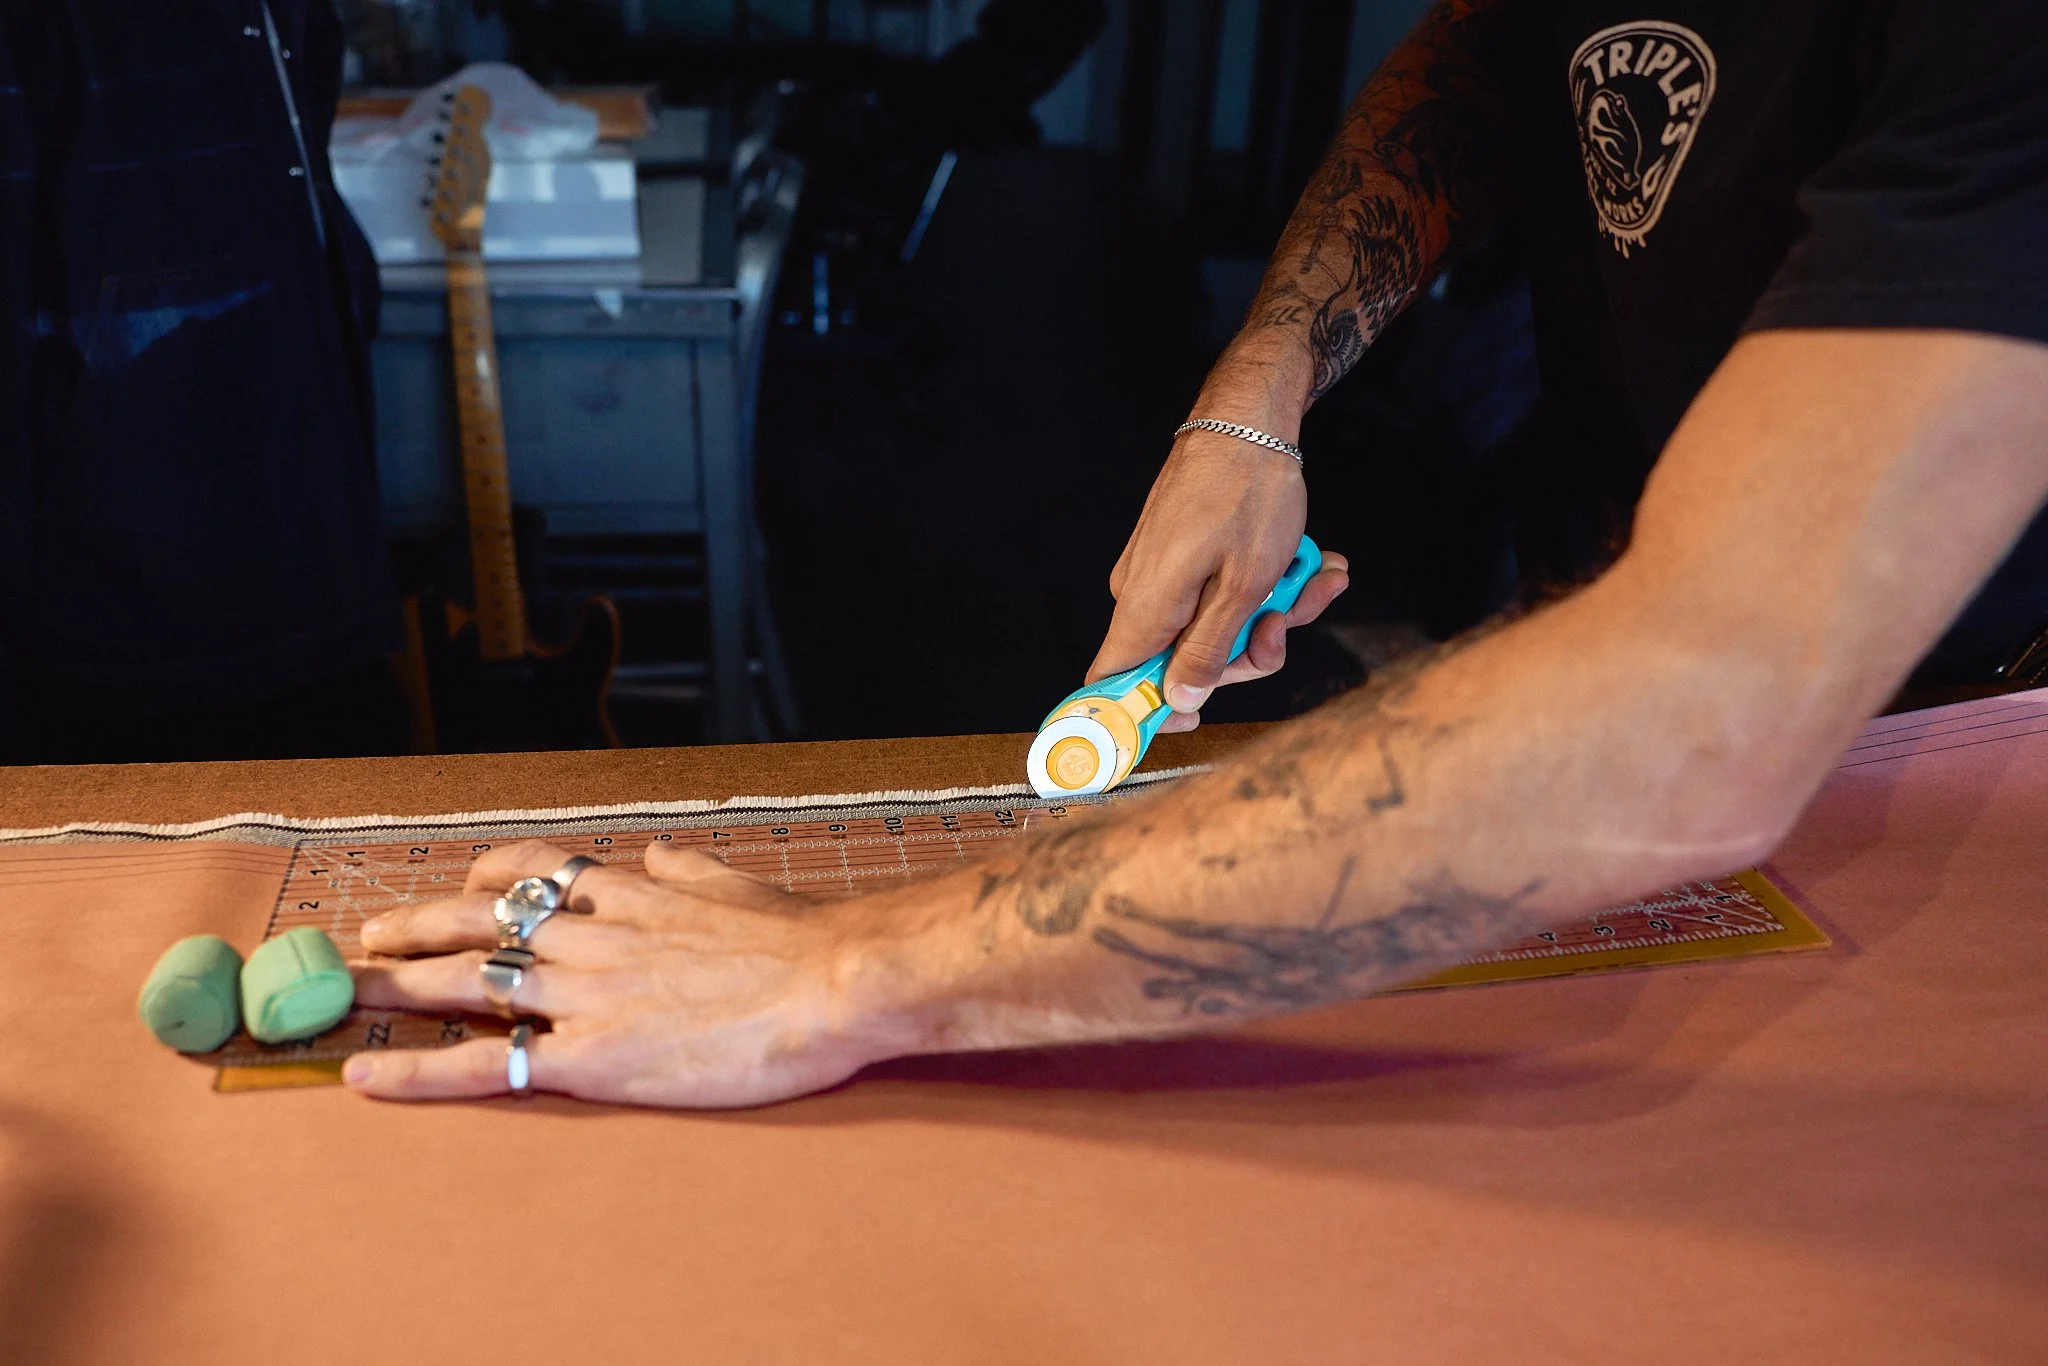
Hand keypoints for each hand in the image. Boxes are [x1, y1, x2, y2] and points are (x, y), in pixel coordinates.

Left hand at [341, 840, 914, 1106]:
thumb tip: (663, 856)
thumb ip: (690, 872)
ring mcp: (585, 994)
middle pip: (478, 922)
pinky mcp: (592, 1057)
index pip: (534, 869)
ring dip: (395, 986)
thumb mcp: (740, 884)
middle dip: (416, 927)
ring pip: (463, 984)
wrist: (833, 982)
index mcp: (631, 892)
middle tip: (371, 937)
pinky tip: (369, 1075)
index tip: (460, 882)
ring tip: (342, 993)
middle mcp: (592, 935)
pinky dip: (419, 1071)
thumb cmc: (801, 939)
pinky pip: (487, 1064)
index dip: (485, 875)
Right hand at [1089, 428, 1348, 731]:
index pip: (1111, 684)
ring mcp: (1161, 574)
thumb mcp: (1244, 586)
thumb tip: (1177, 701)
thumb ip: (1208, 651)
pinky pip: (1219, 591)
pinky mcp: (1181, 555)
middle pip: (1183, 661)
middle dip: (1249, 649)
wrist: (1246, 420)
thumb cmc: (1247, 495)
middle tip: (1287, 618)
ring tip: (1316, 576)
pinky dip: (1264, 583)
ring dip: (1272, 610)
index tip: (1194, 721)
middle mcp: (1142, 594)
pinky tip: (1309, 562)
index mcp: (1145, 608)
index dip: (1145, 715)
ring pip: (1213, 624)